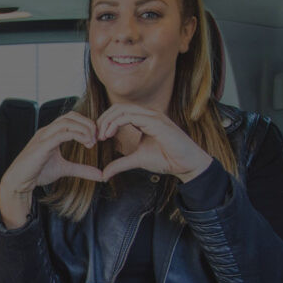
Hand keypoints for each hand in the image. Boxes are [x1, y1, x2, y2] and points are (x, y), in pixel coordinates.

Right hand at [0, 111, 102, 227]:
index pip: (72, 118)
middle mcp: (47, 131)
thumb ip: (82, 170)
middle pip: (71, 116)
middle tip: (98, 138)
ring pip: (67, 122)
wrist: (19, 181)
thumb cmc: (36, 173)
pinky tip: (85, 143)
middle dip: (88, 123)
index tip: (96, 139)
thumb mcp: (64, 169)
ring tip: (92, 142)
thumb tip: (100, 174)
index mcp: (51, 133)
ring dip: (84, 129)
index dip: (87, 124)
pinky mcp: (42, 145)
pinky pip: (62, 133)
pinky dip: (77, 135)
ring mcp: (44, 136)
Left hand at [96, 104, 211, 182]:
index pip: (119, 112)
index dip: (105, 122)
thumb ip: (120, 164)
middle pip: (118, 107)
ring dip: (107, 122)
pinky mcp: (156, 122)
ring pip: (122, 110)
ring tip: (101, 136)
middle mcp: (148, 114)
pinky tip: (109, 135)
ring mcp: (153, 116)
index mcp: (144, 119)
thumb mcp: (137, 160)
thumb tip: (104, 174)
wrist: (187, 164)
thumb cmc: (167, 159)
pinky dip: (115, 124)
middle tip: (95, 136)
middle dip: (103, 120)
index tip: (97, 138)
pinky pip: (130, 117)